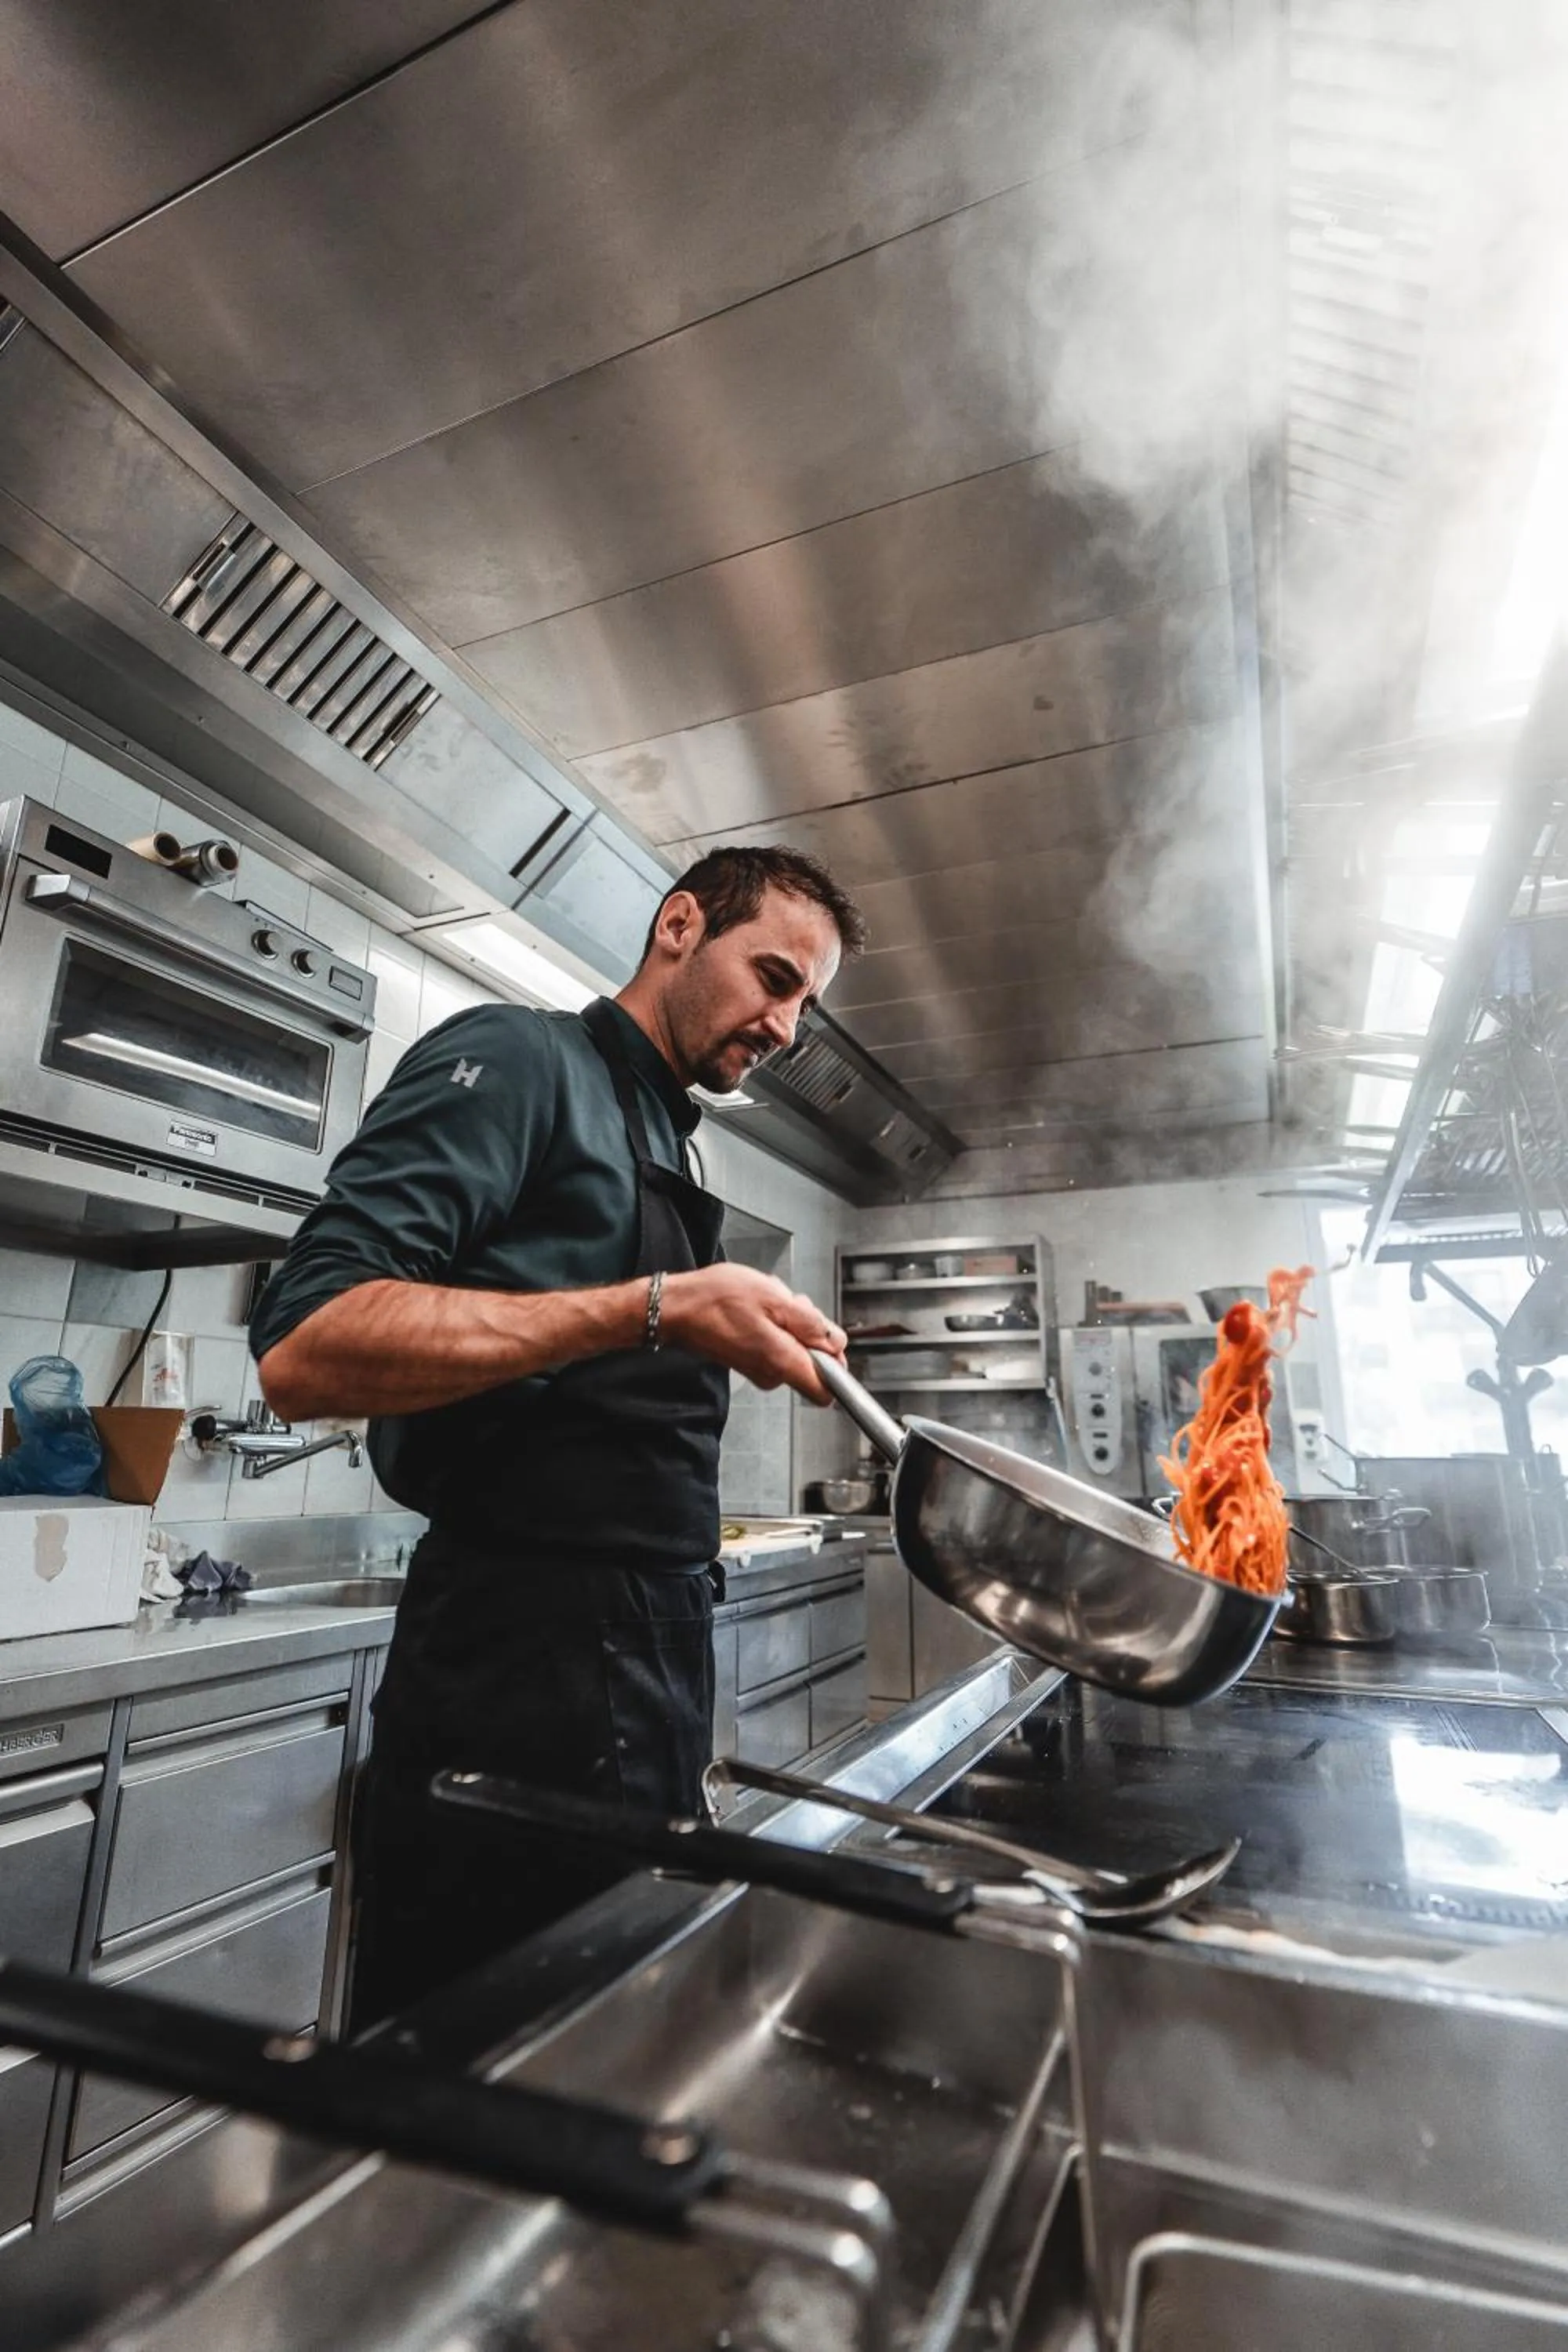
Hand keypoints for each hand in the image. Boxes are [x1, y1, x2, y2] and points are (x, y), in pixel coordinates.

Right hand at [661, 1265, 846, 1401]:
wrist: (677, 1308)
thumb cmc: (717, 1300)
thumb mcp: (775, 1299)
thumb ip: (811, 1324)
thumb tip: (836, 1343)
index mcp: (782, 1362)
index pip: (827, 1390)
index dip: (836, 1363)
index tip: (828, 1339)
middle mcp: (772, 1374)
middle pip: (813, 1360)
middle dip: (808, 1329)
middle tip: (788, 1306)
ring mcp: (760, 1370)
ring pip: (794, 1347)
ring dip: (789, 1321)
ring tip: (766, 1304)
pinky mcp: (750, 1361)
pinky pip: (776, 1344)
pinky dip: (773, 1323)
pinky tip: (757, 1308)